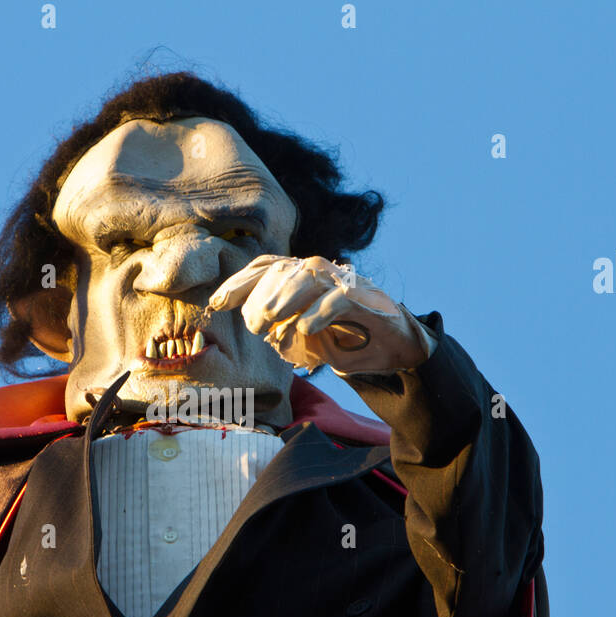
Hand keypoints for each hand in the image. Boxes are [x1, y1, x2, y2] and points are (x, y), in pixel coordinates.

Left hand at [209, 255, 430, 373]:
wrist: (399, 348)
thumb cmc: (350, 340)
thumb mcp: (308, 339)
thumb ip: (282, 331)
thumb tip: (255, 328)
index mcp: (304, 278)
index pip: (266, 268)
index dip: (239, 282)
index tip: (216, 303)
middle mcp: (322, 273)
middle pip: (282, 269)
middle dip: (259, 294)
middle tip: (252, 324)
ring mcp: (345, 283)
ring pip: (307, 278)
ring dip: (282, 300)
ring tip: (266, 324)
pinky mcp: (367, 299)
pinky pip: (337, 299)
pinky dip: (318, 313)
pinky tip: (304, 330)